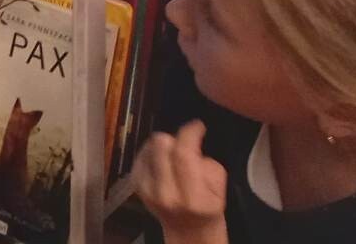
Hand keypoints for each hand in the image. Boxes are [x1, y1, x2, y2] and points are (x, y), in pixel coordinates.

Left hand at [134, 121, 227, 243]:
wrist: (188, 230)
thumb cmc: (207, 207)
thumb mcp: (219, 188)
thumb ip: (207, 163)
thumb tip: (191, 143)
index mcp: (191, 196)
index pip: (183, 153)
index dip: (190, 132)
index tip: (197, 125)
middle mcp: (165, 193)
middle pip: (161, 144)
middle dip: (175, 139)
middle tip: (185, 146)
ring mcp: (147, 189)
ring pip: (149, 146)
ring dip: (163, 145)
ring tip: (174, 156)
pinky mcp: (135, 185)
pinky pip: (140, 154)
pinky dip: (152, 153)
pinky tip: (162, 162)